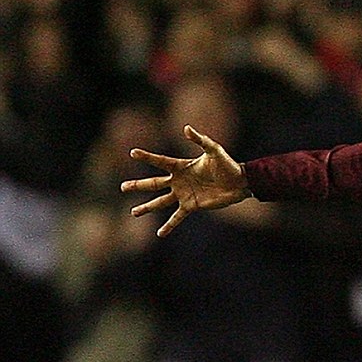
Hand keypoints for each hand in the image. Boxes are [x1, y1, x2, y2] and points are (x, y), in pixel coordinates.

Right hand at [120, 125, 250, 236]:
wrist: (240, 182)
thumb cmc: (227, 164)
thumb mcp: (214, 150)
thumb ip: (200, 139)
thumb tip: (185, 128)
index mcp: (181, 166)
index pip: (160, 161)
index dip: (147, 157)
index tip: (133, 152)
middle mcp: (179, 181)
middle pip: (154, 183)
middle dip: (138, 185)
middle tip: (122, 187)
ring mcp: (184, 194)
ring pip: (161, 201)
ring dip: (147, 207)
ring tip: (134, 212)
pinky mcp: (192, 206)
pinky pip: (177, 217)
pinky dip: (169, 225)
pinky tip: (159, 233)